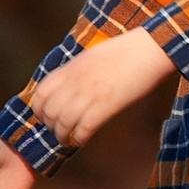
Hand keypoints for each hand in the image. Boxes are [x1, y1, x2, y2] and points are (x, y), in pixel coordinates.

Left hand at [24, 25, 176, 149]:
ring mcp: (90, 93)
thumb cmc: (126, 51)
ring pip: (63, 124)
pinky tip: (82, 140)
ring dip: (63, 136)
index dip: (39, 110)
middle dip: (50, 127)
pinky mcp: (106, 105)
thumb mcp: (92, 56)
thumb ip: (76, 72)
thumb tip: (68, 88)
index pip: (41, 93)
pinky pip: (83, 129)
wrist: (149, 48)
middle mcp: (75, 81)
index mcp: (71, 68)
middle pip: (49, 112)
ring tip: (68, 140)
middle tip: (58, 132)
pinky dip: (79, 138)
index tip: (45, 118)